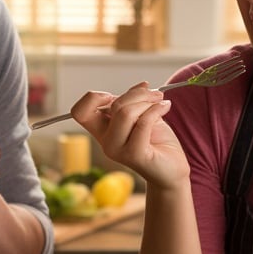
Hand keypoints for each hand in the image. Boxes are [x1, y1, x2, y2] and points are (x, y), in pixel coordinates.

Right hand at [71, 84, 187, 188]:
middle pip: (112, 106)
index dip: (93, 98)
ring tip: (161, 103)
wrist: (173, 168)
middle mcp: (106, 142)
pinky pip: (143, 123)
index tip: (115, 96)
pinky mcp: (135, 155)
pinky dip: (157, 109)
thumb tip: (142, 85)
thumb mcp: (142, 115)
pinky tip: (166, 107)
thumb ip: (134, 101)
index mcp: (102, 131)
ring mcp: (118, 150)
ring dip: (148, 102)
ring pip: (126, 113)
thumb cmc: (157, 142)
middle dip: (137, 94)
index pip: (79, 112)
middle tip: (155, 95)